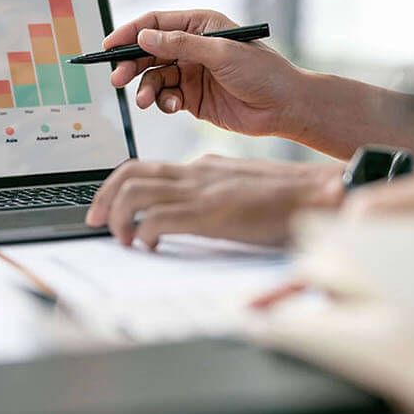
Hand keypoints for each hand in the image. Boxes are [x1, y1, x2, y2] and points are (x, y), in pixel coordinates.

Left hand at [86, 154, 343, 248]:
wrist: (319, 193)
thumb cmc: (289, 197)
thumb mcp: (241, 185)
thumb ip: (213, 190)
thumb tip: (189, 205)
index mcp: (202, 167)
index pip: (145, 167)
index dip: (117, 187)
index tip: (106, 208)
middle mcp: (195, 172)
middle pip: (129, 173)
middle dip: (103, 198)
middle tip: (95, 222)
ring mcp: (201, 191)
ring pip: (135, 193)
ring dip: (118, 218)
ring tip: (123, 239)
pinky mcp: (209, 213)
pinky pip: (157, 218)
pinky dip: (144, 233)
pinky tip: (151, 247)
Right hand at [105, 10, 309, 137]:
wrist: (284, 107)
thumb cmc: (263, 72)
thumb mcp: (221, 53)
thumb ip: (181, 44)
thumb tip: (145, 36)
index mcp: (200, 25)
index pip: (156, 24)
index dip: (130, 33)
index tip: (110, 46)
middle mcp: (193, 47)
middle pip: (148, 51)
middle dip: (131, 64)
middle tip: (117, 79)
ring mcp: (191, 73)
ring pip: (154, 77)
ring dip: (146, 88)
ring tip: (145, 100)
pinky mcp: (192, 98)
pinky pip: (166, 97)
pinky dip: (163, 102)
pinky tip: (174, 107)